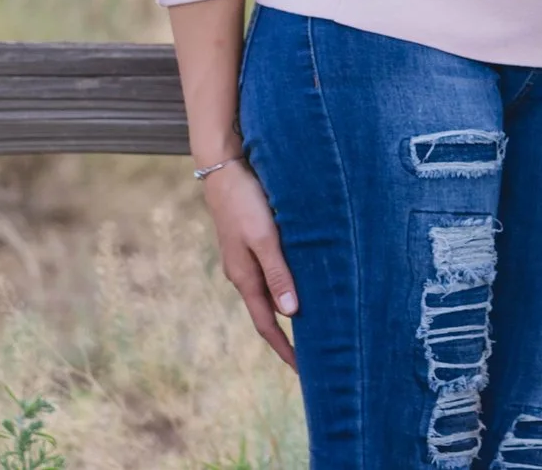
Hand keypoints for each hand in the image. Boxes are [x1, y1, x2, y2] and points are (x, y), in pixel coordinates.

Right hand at [201, 158, 298, 366]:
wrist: (225, 171)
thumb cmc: (246, 203)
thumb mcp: (264, 238)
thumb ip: (278, 273)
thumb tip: (291, 313)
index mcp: (245, 278)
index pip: (266, 324)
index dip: (284, 348)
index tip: (302, 370)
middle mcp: (244, 274)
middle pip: (268, 313)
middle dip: (288, 335)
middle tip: (315, 352)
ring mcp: (246, 259)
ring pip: (271, 292)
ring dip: (289, 309)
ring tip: (316, 321)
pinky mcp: (252, 243)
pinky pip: (272, 273)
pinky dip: (287, 285)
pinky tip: (304, 282)